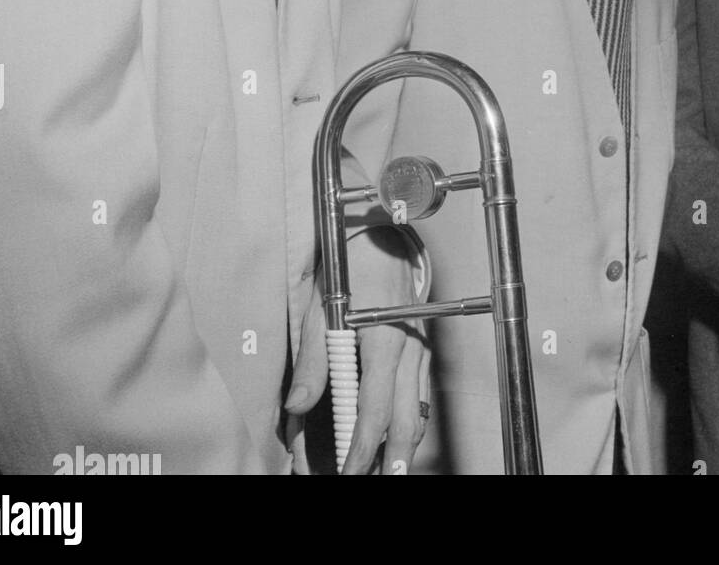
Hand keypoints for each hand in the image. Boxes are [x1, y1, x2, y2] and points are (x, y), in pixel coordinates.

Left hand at [285, 226, 429, 474]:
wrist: (382, 237)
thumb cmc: (350, 269)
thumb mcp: (320, 310)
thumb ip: (313, 361)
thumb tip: (298, 406)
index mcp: (385, 342)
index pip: (375, 410)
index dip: (360, 448)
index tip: (346, 472)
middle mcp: (409, 351)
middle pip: (406, 420)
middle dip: (391, 460)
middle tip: (378, 481)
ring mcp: (419, 351)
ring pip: (418, 411)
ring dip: (404, 447)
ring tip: (390, 472)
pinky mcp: (421, 349)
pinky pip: (420, 394)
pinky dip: (412, 422)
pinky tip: (401, 440)